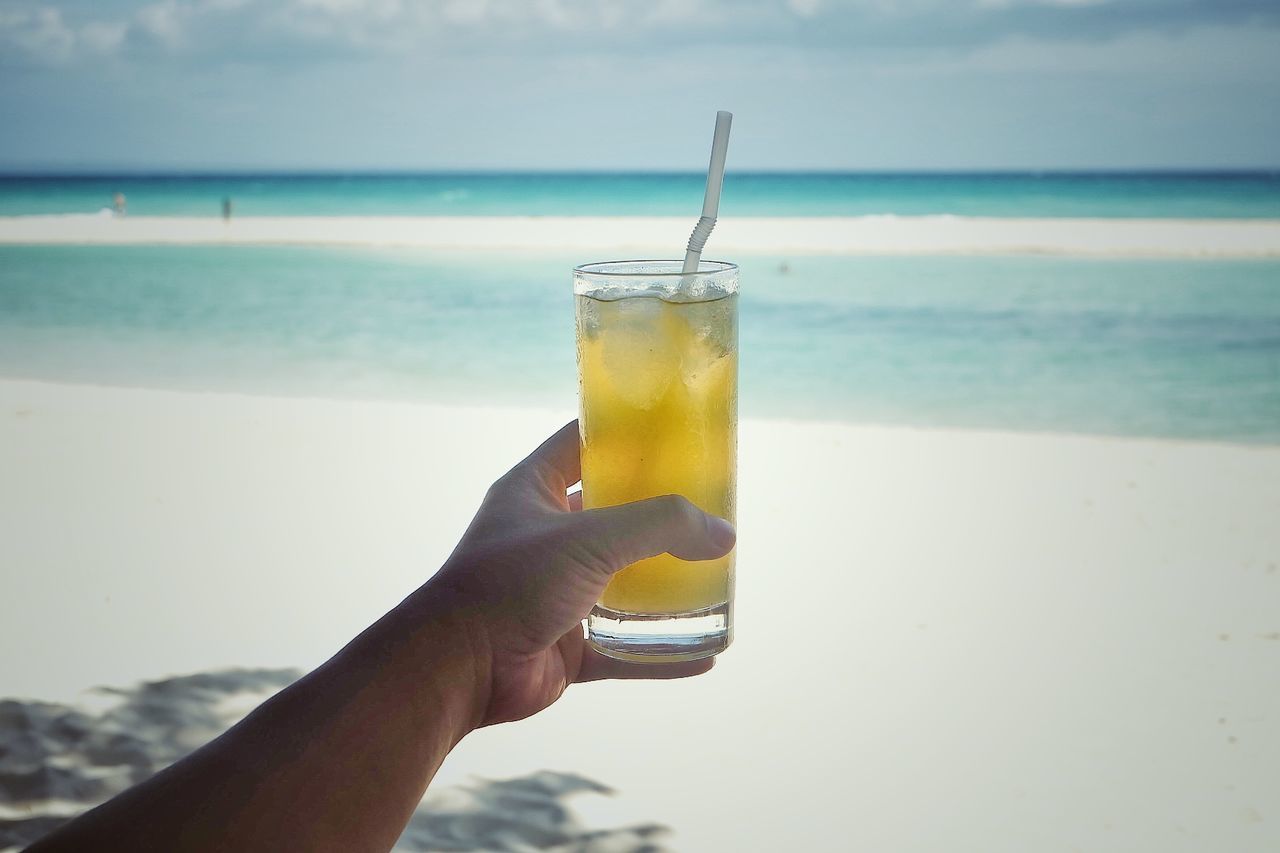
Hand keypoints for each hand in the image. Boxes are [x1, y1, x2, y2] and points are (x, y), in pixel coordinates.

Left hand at [424, 421, 735, 726]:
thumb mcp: (590, 538)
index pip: (581, 444)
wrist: (460, 668)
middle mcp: (544, 537)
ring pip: (622, 583)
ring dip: (664, 585)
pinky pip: (626, 646)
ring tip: (714, 576)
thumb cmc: (511, 583)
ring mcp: (555, 592)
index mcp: (533, 490)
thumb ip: (658, 527)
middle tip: (709, 508)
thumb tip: (723, 532)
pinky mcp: (567, 645)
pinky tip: (705, 654)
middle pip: (612, 515)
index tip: (674, 430)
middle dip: (658, 515)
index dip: (623, 434)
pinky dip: (662, 651)